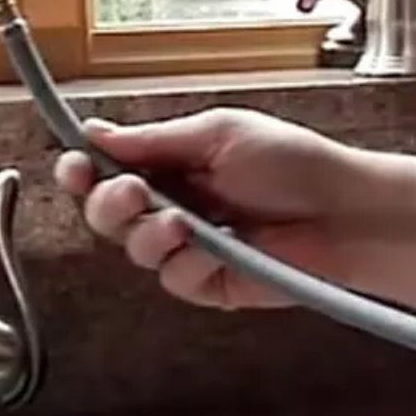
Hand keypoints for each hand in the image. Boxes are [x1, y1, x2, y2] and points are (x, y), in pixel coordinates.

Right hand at [54, 108, 379, 309]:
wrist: (342, 210)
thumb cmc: (294, 162)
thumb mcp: (220, 133)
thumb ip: (154, 140)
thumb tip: (95, 132)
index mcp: (175, 165)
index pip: (110, 170)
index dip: (84, 171)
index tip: (73, 165)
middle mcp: (176, 206)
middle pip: (107, 215)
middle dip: (109, 204)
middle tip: (132, 193)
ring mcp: (192, 247)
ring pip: (135, 251)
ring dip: (150, 235)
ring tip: (184, 222)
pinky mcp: (211, 283)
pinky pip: (174, 279)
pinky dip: (189, 263)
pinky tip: (218, 249)